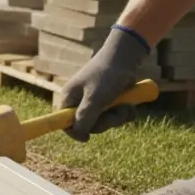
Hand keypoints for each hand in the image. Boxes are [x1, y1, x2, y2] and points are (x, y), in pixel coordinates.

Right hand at [55, 25, 151, 141]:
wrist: (126, 57)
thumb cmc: (107, 75)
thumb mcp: (95, 98)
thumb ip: (85, 117)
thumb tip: (78, 134)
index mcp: (70, 98)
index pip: (65, 123)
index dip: (75, 132)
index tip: (87, 138)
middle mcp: (81, 101)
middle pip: (89, 126)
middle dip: (106, 122)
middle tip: (115, 112)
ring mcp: (96, 102)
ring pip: (106, 122)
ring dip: (119, 117)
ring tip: (126, 105)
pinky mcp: (110, 101)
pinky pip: (116, 116)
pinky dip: (125, 112)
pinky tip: (130, 104)